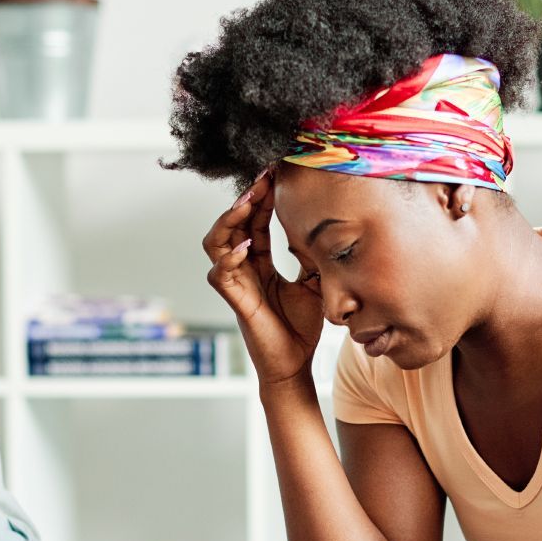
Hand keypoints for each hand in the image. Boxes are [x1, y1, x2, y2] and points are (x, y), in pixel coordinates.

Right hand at [204, 169, 323, 383]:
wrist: (296, 365)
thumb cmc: (300, 328)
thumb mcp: (314, 285)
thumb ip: (312, 259)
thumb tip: (326, 233)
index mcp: (260, 263)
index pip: (255, 222)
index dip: (262, 199)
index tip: (275, 175)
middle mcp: (243, 269)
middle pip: (233, 224)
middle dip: (246, 198)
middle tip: (263, 177)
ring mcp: (236, 285)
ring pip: (215, 243)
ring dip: (230, 220)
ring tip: (248, 201)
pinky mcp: (235, 302)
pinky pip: (220, 275)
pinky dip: (229, 258)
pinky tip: (245, 245)